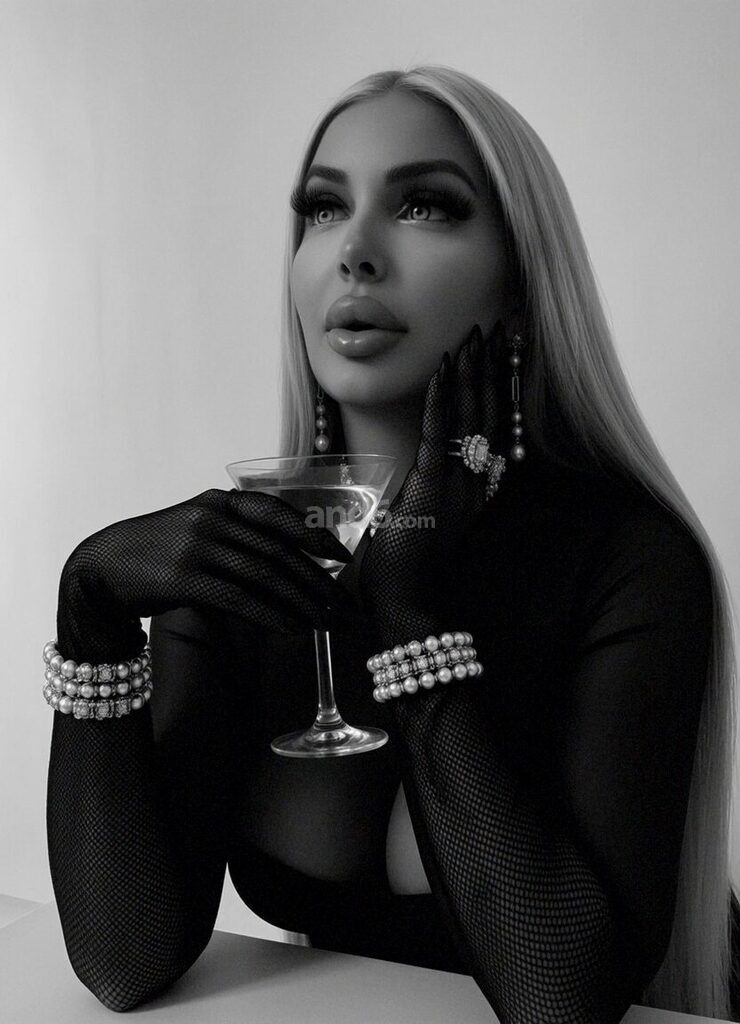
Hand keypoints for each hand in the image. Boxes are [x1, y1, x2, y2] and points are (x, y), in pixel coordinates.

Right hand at [57, 488, 357, 663]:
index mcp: (220, 501)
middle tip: (344, 604)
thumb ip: (238, 536)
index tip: (343, 556)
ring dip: (303, 603)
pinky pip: (243, 600)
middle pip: (280, 552)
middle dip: (318, 580)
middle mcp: (213, 518)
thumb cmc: (157, 553)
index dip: (315, 536)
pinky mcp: (188, 580)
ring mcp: (199, 547)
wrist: (101, 571)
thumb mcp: (197, 528)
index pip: (280, 515)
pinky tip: (295, 630)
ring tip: (327, 623)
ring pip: (267, 577)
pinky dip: (274, 616)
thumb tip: (292, 563)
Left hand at [359, 322, 502, 646]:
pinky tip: (442, 369)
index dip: (491, 390)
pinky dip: (440, 398)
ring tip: (471, 337)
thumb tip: (404, 480)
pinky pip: (439, 433)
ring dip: (468, 374)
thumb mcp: (415, 524)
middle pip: (486, 414)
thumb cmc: (404, 571)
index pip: (487, 429)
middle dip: (486, 370)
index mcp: (472, 491)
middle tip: (488, 331)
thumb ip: (418, 496)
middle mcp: (474, 483)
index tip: (491, 358)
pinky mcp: (434, 487)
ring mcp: (457, 484)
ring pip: (469, 417)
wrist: (405, 607)